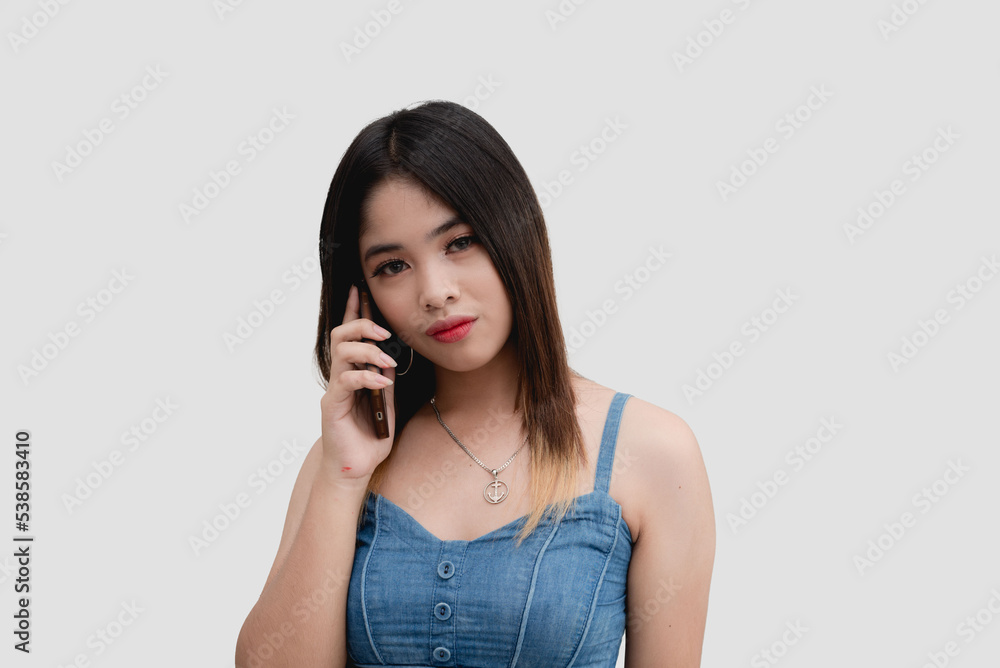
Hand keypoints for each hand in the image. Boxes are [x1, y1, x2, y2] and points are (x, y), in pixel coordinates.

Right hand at [319, 283, 396, 480]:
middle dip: (362, 325)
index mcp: (353, 371)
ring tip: (386, 360)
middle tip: (383, 331)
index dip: (354, 310)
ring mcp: (335, 390)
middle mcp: (340, 376)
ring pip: (341, 353)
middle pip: (341, 335)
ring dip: (367, 351)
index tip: (359, 288)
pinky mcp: (332, 405)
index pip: (350, 335)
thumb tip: (395, 354)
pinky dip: (367, 377)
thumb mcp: (387, 401)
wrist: (356, 467)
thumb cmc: (370, 436)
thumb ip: (387, 377)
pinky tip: (383, 383)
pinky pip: (346, 381)